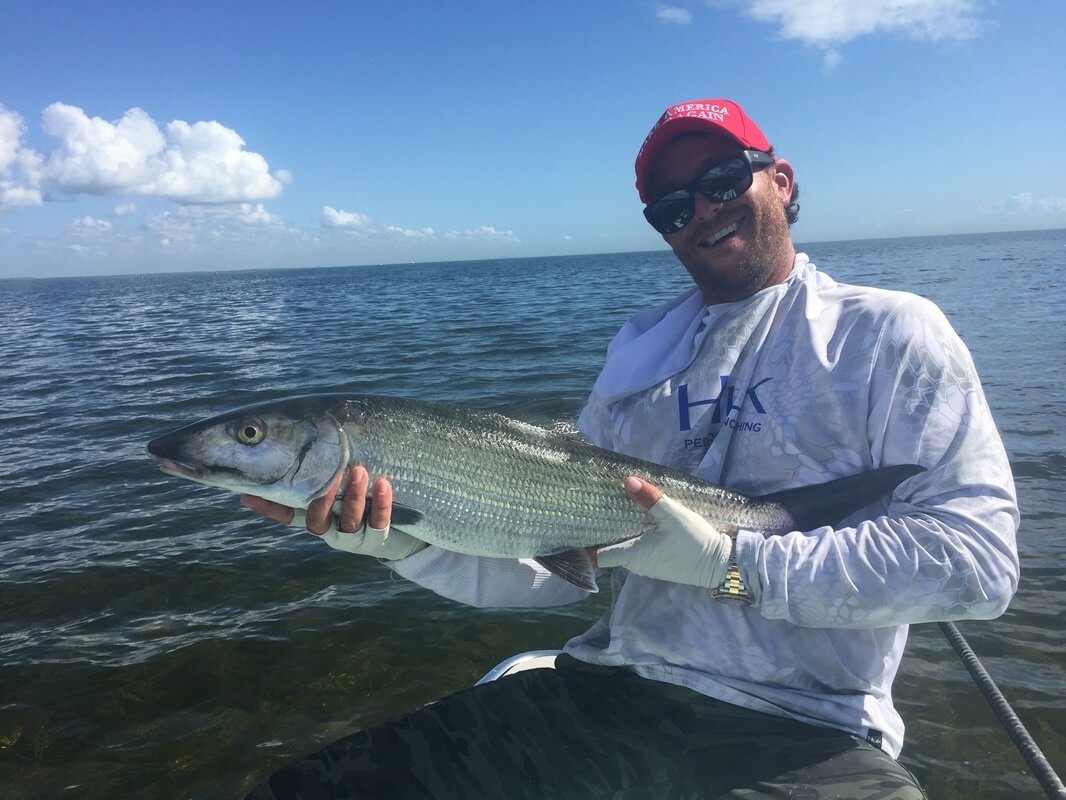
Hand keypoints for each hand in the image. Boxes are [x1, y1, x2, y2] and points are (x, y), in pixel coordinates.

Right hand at [240, 466, 425, 559]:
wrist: (405, 525)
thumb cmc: (367, 490)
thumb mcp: (342, 476)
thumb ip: (318, 464)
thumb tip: (287, 434)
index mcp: (316, 512)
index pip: (286, 511)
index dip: (267, 505)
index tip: (246, 494)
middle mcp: (331, 526)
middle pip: (316, 520)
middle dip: (320, 498)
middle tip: (329, 474)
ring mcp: (354, 533)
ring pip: (348, 520)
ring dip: (353, 496)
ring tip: (359, 470)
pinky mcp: (380, 537)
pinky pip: (380, 522)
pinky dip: (382, 503)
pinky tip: (384, 483)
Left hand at [594, 477, 733, 588]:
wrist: (721, 564)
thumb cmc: (694, 542)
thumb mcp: (673, 515)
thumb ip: (651, 499)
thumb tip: (627, 480)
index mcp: (632, 555)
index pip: (598, 557)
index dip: (583, 547)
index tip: (574, 531)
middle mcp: (635, 565)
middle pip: (609, 551)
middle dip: (599, 536)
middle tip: (590, 513)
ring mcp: (648, 566)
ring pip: (624, 550)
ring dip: (617, 536)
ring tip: (608, 514)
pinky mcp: (659, 564)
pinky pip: (638, 552)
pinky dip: (632, 539)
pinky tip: (634, 523)